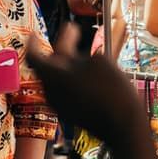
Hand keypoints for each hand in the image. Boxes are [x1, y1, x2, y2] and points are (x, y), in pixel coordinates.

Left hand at [26, 23, 145, 148]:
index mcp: (52, 76)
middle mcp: (50, 92)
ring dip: (69, 64)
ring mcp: (59, 105)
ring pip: (58, 78)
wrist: (124, 126)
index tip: (36, 33)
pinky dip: (73, 79)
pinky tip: (92, 74)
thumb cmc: (111, 90)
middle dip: (61, 48)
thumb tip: (66, 51)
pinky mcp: (70, 114)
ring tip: (88, 53)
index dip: (33, 42)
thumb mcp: (97, 60)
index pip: (33, 56)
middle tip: (73, 31)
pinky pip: (67, 90)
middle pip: (49, 65)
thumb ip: (77, 51)